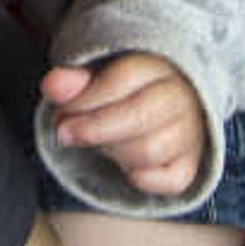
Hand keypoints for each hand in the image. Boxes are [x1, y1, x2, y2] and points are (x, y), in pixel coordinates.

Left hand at [42, 53, 208, 197]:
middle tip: (64, 133)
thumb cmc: (122, 91)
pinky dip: (142, 177)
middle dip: (93, 129)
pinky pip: (169, 181)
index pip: (123, 78)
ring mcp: (191, 132)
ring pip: (149, 151)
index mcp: (159, 64)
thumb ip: (74, 80)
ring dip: (112, 151)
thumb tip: (53, 85)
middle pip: (139, 116)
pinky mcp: (191, 164)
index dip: (85, 99)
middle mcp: (183, 96)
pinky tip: (125, 164)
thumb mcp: (96, 77)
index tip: (61, 112)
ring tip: (98, 142)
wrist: (161, 107)